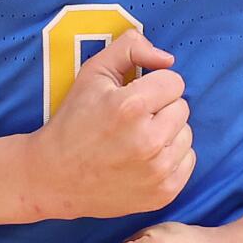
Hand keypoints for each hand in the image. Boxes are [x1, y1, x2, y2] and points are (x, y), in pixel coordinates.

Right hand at [25, 30, 192, 219]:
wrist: (55, 177)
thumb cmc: (74, 121)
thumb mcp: (93, 72)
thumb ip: (131, 48)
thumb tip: (167, 59)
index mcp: (131, 106)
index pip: (174, 82)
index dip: (154, 85)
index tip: (135, 96)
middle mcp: (148, 140)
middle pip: (182, 108)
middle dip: (161, 108)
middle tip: (133, 120)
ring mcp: (157, 171)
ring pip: (186, 134)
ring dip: (167, 133)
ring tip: (137, 139)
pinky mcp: (163, 193)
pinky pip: (187, 161)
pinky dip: (170, 157)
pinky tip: (144, 158)